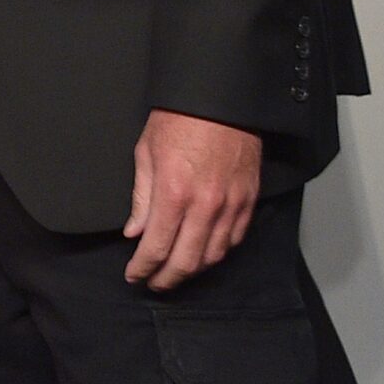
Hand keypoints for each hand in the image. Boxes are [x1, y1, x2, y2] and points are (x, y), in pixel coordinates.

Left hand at [124, 108, 261, 289]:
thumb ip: (141, 198)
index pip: (156, 246)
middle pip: (187, 261)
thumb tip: (135, 232)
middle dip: (167, 278)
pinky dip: (218, 252)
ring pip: (214, 255)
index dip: (143, 268)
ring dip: (193, 269)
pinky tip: (204, 253)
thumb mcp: (145, 153)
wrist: (220, 100)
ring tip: (175, 272)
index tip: (134, 276)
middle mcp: (205, 205)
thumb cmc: (178, 120)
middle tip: (153, 283)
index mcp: (173, 193)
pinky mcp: (249, 201)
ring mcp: (231, 205)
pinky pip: (235, 239)